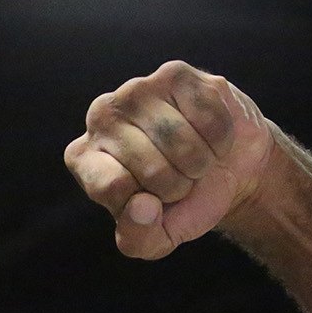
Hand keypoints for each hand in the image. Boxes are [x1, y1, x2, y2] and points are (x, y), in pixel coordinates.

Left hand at [64, 61, 273, 259]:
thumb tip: (142, 206)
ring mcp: (136, 90)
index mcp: (84, 159)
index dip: (145, 206)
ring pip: (182, 143)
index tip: (153, 202)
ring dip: (201, 163)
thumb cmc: (184, 202)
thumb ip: (139, 238)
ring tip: (195, 158)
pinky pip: (208, 120)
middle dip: (178, 186)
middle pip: (152, 169)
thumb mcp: (157, 237)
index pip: (111, 187)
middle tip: (180, 178)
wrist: (228, 168)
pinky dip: (220, 139)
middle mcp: (100, 117)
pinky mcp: (175, 74)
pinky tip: (211, 135)